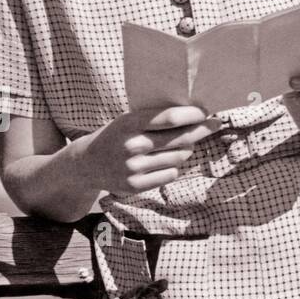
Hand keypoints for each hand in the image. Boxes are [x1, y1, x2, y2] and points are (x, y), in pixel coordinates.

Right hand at [85, 105, 220, 194]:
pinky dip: (172, 168)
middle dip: (200, 130)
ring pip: (178, 158)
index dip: (192, 115)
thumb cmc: (116, 136)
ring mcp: (133, 168)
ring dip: (185, 150)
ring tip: (178, 146)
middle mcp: (131, 146)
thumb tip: (194, 116)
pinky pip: (170, 175)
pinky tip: (162, 163)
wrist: (86, 164)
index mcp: (129, 123)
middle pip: (179, 139)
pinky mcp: (135, 185)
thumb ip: (153, 119)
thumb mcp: (127, 120)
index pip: (169, 118)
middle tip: (213, 125)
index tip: (206, 112)